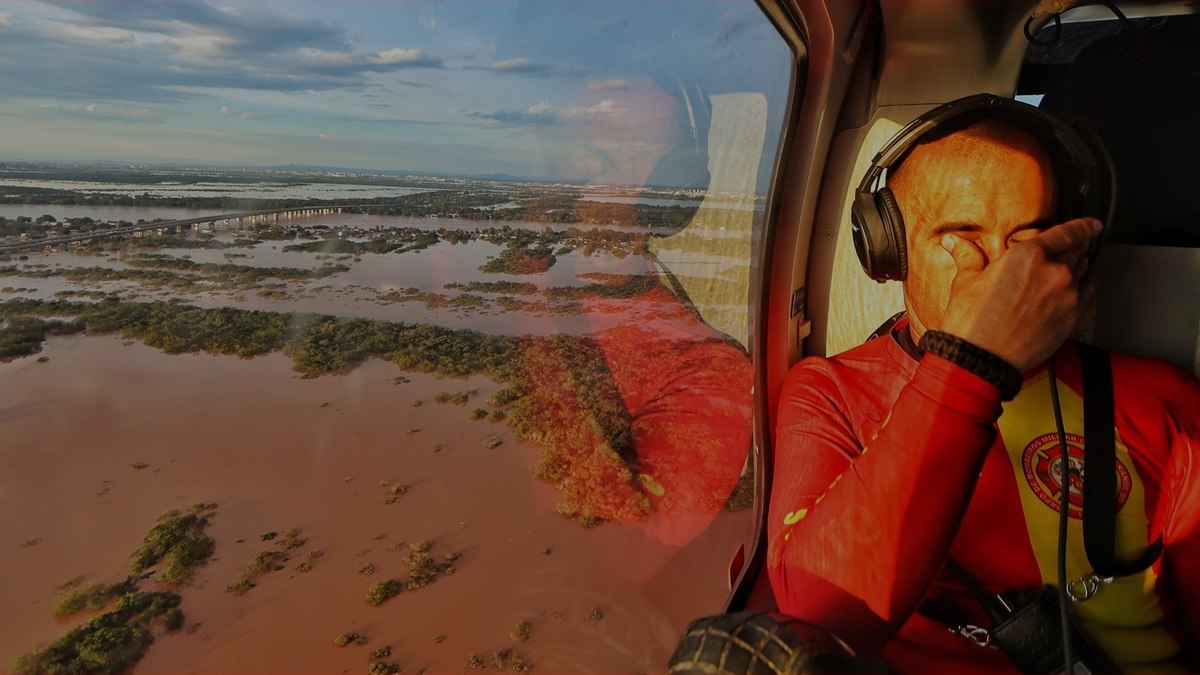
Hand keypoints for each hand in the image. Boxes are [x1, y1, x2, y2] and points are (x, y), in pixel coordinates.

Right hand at [938, 218, 1100, 371]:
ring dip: (1077, 269)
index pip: (1067, 232)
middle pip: (1078, 251)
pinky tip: (1069, 294)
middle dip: (1077, 247)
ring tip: (1066, 272)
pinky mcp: (1072, 319)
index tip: (1092, 225)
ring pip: (1082, 273)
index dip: (1084, 226)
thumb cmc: (973, 322)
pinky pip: (1085, 296)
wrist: (983, 359)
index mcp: (1028, 255)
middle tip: (1076, 247)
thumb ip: (968, 256)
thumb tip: (954, 242)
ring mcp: (1066, 296)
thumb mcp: (966, 282)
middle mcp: (1053, 272)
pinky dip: (1080, 291)